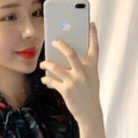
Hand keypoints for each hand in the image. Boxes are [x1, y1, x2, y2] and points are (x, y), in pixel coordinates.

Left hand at [40, 23, 106, 137]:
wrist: (89, 113)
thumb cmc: (89, 94)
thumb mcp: (91, 79)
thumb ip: (83, 67)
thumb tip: (68, 56)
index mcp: (92, 68)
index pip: (94, 48)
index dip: (93, 35)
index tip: (90, 23)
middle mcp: (84, 72)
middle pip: (71, 52)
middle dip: (61, 44)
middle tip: (54, 40)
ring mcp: (75, 81)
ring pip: (56, 67)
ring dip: (47, 64)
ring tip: (43, 64)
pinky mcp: (66, 91)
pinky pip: (52, 81)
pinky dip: (47, 80)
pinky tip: (45, 79)